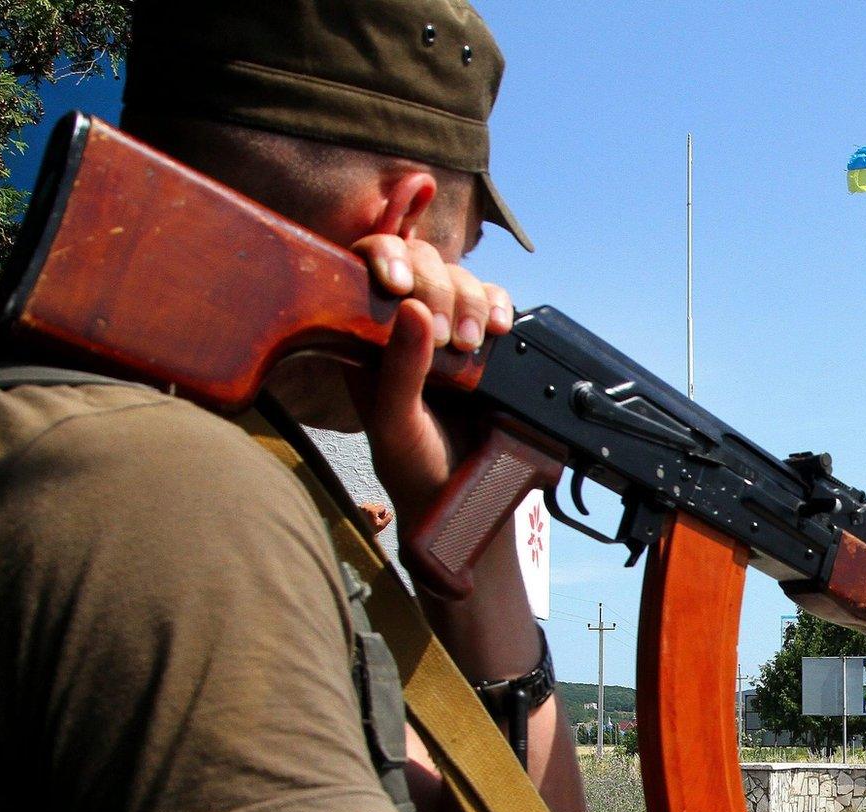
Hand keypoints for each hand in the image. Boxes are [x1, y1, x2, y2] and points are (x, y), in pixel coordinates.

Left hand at [345, 234, 513, 518]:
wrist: (464, 501)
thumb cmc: (413, 468)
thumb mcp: (396, 423)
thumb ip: (400, 369)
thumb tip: (414, 308)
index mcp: (365, 336)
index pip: (368, 264)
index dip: (386, 255)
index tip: (399, 284)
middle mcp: (404, 325)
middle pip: (422, 262)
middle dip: (437, 289)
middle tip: (447, 340)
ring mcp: (447, 329)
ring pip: (462, 277)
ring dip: (471, 303)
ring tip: (471, 346)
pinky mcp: (486, 340)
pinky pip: (496, 300)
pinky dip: (501, 305)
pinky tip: (500, 328)